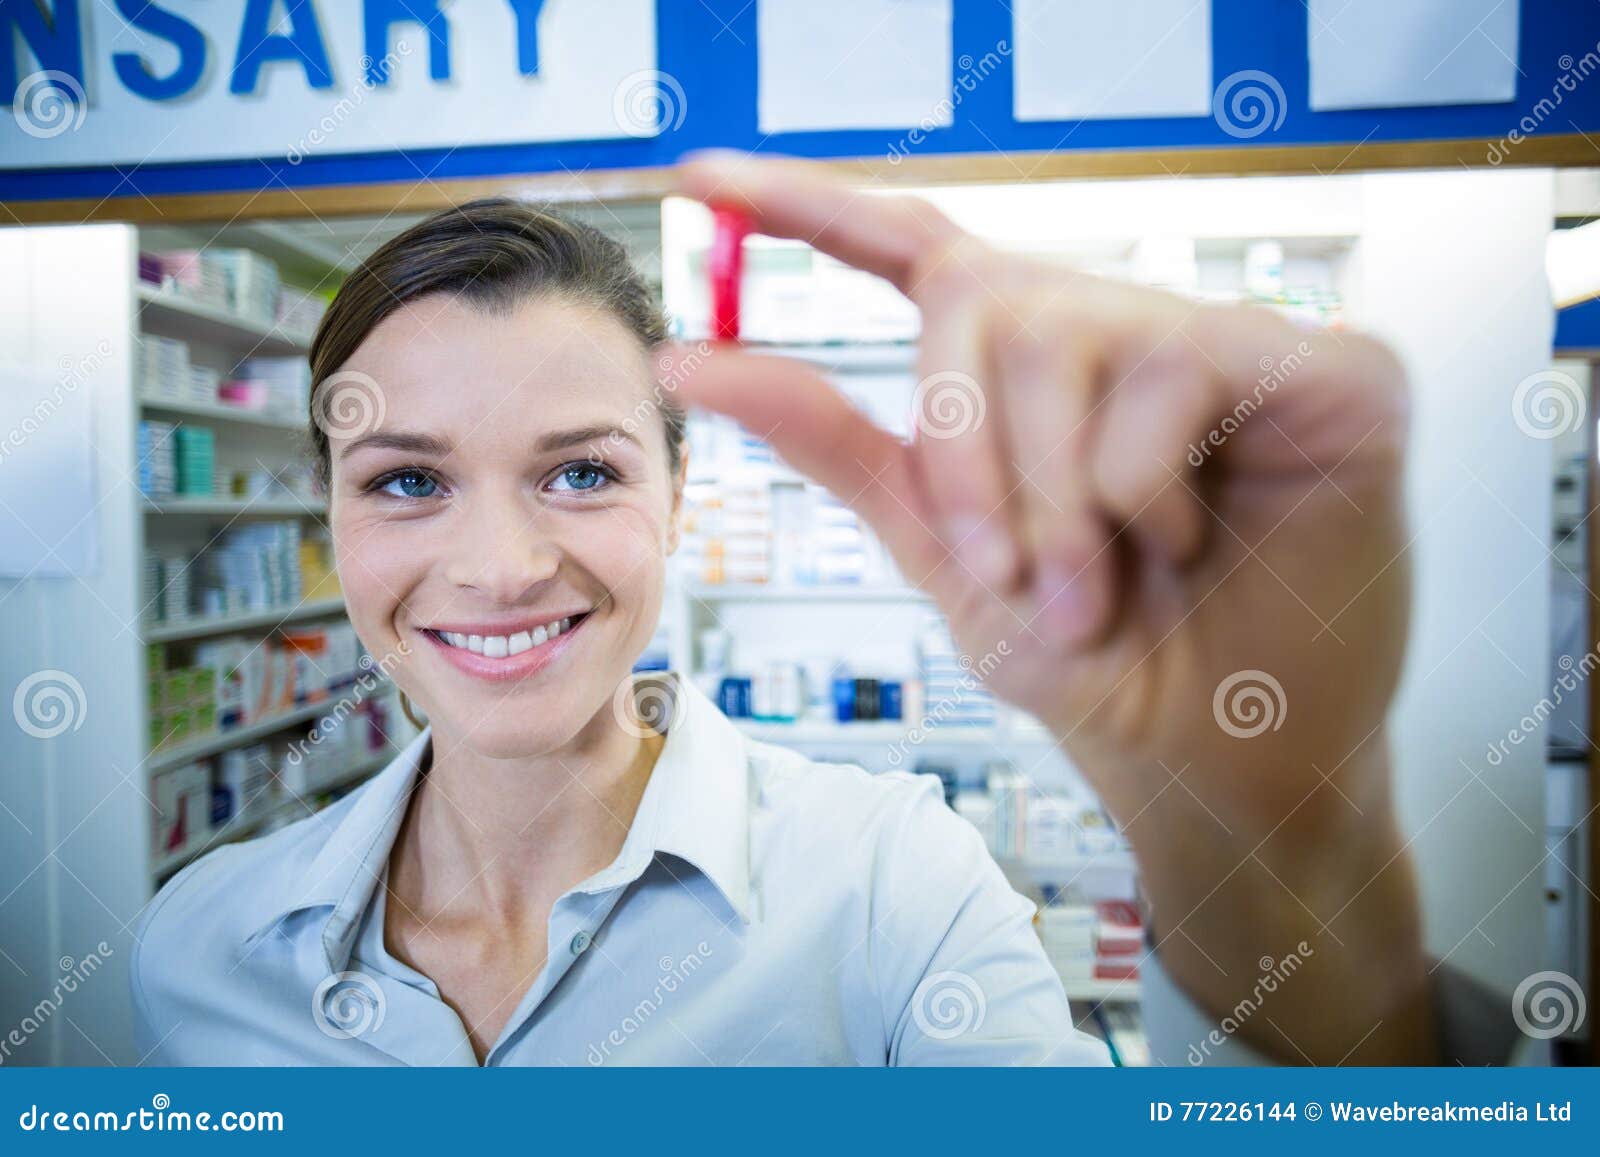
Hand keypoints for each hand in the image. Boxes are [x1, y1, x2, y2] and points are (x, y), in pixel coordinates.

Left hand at [669, 152, 1434, 1063]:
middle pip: (982, 296)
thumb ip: (835, 442)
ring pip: (1065, 333)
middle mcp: (1123, 333)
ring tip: (1093, 593)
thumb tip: (693, 358)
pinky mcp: (1328, 367)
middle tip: (1000, 574)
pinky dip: (1139, 485)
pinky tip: (1185, 546)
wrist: (1211, 766)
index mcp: (1030, 372)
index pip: (916, 246)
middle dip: (964, 454)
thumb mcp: (942, 550)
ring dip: (1052, 498)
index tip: (697, 176)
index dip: (809, 204)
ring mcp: (1224, 340)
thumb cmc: (1098, 663)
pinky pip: (1176, 364)